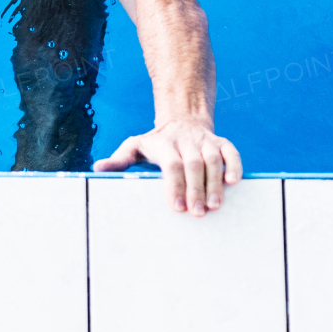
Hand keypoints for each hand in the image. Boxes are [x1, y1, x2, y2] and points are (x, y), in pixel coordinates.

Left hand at [93, 119, 241, 215]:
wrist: (182, 118)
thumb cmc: (156, 142)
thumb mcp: (135, 146)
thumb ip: (119, 159)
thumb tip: (98, 169)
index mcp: (164, 144)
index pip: (171, 165)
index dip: (174, 185)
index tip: (176, 207)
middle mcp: (185, 141)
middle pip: (193, 164)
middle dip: (196, 189)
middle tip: (198, 212)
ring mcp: (204, 141)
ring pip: (213, 160)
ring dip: (215, 183)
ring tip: (215, 205)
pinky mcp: (220, 142)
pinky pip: (231, 151)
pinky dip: (234, 165)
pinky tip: (233, 182)